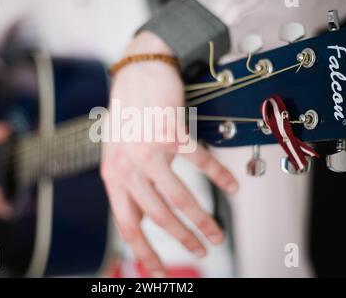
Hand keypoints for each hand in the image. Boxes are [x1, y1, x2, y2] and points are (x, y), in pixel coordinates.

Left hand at [101, 31, 238, 276]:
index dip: (145, 253)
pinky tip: (232, 187)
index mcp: (114, 175)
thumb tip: (145, 215)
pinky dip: (220, 178)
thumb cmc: (129, 113)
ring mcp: (151, 150)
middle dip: (184, 240)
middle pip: (160, 217)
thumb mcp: (118, 152)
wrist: (138, 72)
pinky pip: (201, 164)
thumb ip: (129, 184)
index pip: (128, 224)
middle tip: (204, 252)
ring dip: (203, 220)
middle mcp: (129, 166)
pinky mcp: (173, 133)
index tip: (159, 274)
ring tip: (218, 234)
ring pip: (180, 198)